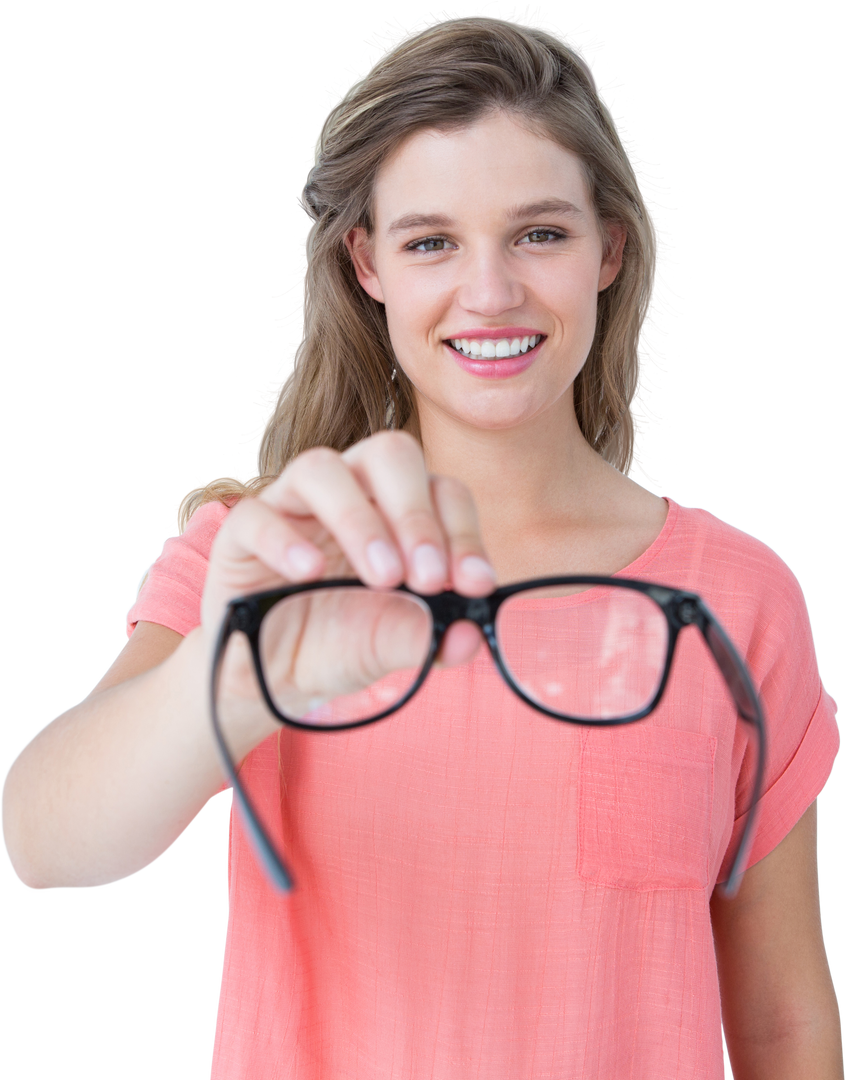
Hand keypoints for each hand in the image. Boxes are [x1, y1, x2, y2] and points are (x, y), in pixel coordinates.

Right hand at [200, 430, 497, 716]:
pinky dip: (286, 541)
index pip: (443, 492)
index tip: (475, 584)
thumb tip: (469, 638)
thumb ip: (429, 638)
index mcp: (397, 509)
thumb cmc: (339, 643)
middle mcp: (350, 492)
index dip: (464, 532)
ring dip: (359, 520)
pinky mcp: (242, 531)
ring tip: (383, 578)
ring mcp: (293, 505)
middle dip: (416, 514)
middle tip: (429, 578)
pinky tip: (310, 573)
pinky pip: (257, 515)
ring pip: (321, 468)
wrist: (270, 676)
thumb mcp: (390, 645)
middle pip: (389, 454)